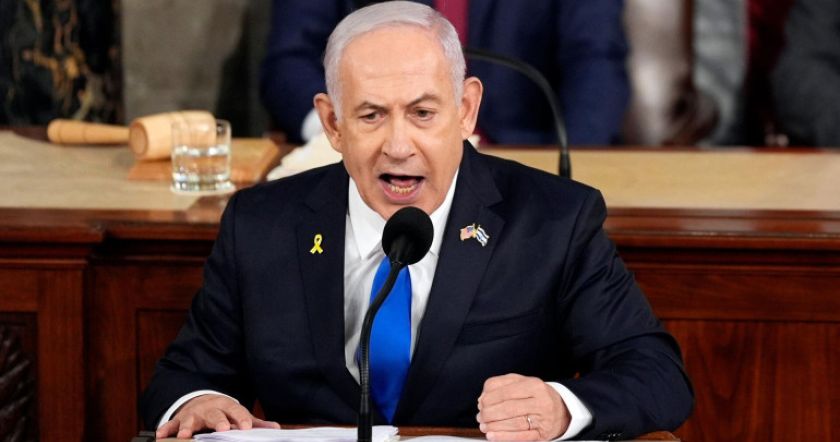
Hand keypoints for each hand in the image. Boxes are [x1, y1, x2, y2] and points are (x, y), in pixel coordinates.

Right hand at [156, 394, 280, 438]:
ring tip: (184, 435)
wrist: (202, 401)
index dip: (242, 419)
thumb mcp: (238, 414)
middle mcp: (210, 408)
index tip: (246, 427)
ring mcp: (193, 413)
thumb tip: (275, 428)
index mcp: (227, 406)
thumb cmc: (224, 412)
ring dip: (186, 426)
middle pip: (214, 414)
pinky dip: (166, 428)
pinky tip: (160, 435)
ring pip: (190, 419)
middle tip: (222, 428)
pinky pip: (171, 424)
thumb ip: (254, 422)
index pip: (237, 411)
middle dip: (218, 421)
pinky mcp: (179, 418)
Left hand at [476, 374, 569, 440]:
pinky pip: (521, 437)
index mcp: (534, 385)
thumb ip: (500, 385)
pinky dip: (504, 437)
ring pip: (514, 423)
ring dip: (494, 426)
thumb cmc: (536, 395)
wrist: (562, 409)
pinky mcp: (542, 434)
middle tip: (480, 417)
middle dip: (489, 414)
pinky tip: (492, 436)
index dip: (489, 399)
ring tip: (484, 426)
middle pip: (508, 408)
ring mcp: (543, 419)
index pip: (506, 392)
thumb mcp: (521, 382)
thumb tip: (483, 398)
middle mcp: (541, 401)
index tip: (480, 403)